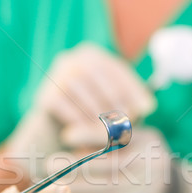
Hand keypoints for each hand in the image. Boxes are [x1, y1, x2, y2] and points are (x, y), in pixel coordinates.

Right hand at [7, 43, 155, 180]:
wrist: (58, 137)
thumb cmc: (94, 119)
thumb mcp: (116, 107)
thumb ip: (132, 103)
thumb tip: (148, 106)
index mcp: (92, 55)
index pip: (115, 67)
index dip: (133, 88)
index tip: (146, 109)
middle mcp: (71, 59)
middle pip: (95, 73)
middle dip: (114, 100)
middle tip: (126, 122)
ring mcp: (54, 75)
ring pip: (78, 87)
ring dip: (95, 111)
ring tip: (109, 131)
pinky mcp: (43, 95)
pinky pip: (62, 104)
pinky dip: (77, 119)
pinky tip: (88, 134)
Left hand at [57, 127, 174, 192]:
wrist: (168, 187)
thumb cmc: (138, 154)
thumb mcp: (131, 138)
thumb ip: (105, 138)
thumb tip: (69, 138)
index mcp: (146, 138)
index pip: (119, 134)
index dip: (91, 134)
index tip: (66, 135)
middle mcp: (148, 161)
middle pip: (112, 164)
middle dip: (78, 165)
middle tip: (50, 163)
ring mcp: (143, 184)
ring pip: (108, 187)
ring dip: (77, 187)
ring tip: (54, 185)